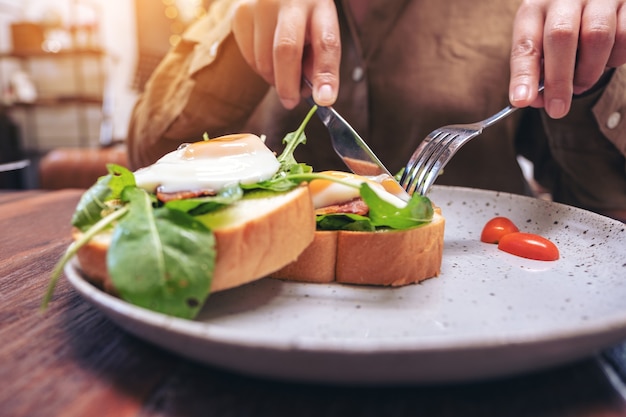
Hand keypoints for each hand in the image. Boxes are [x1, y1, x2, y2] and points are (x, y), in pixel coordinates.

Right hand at [232, 0, 340, 108]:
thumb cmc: (304, 14)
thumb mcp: (321, 29)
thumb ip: (320, 61)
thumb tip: (315, 94)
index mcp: (318, 5)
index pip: (325, 42)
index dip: (325, 74)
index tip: (324, 100)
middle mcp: (287, 0)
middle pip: (286, 51)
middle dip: (288, 85)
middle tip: (292, 102)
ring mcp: (259, 5)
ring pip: (263, 60)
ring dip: (274, 78)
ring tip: (284, 69)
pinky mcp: (240, 14)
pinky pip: (249, 58)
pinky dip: (260, 68)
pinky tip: (269, 56)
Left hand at [509, 0, 625, 117]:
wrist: (593, 0)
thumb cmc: (562, 29)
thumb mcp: (542, 44)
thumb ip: (538, 71)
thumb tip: (538, 100)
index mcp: (535, 8)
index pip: (526, 44)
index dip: (524, 75)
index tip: (522, 101)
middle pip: (561, 37)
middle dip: (559, 80)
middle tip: (557, 109)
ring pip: (597, 36)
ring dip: (588, 72)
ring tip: (580, 84)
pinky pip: (625, 35)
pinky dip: (615, 58)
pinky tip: (605, 61)